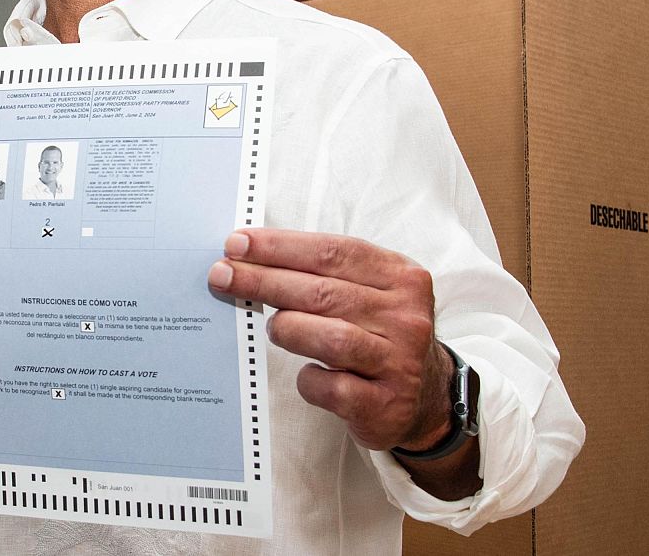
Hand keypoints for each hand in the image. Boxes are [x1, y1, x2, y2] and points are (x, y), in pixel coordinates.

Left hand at [207, 228, 452, 451]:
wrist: (426, 398)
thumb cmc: (379, 334)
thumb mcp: (369, 293)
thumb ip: (323, 273)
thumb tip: (250, 257)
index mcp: (402, 277)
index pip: (333, 252)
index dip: (280, 246)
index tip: (236, 244)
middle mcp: (407, 317)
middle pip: (323, 292)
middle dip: (264, 281)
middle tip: (222, 275)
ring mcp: (400, 363)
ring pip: (331, 337)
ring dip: (289, 328)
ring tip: (273, 328)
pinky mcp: (386, 405)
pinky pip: (333, 388)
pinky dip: (309, 380)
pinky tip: (307, 374)